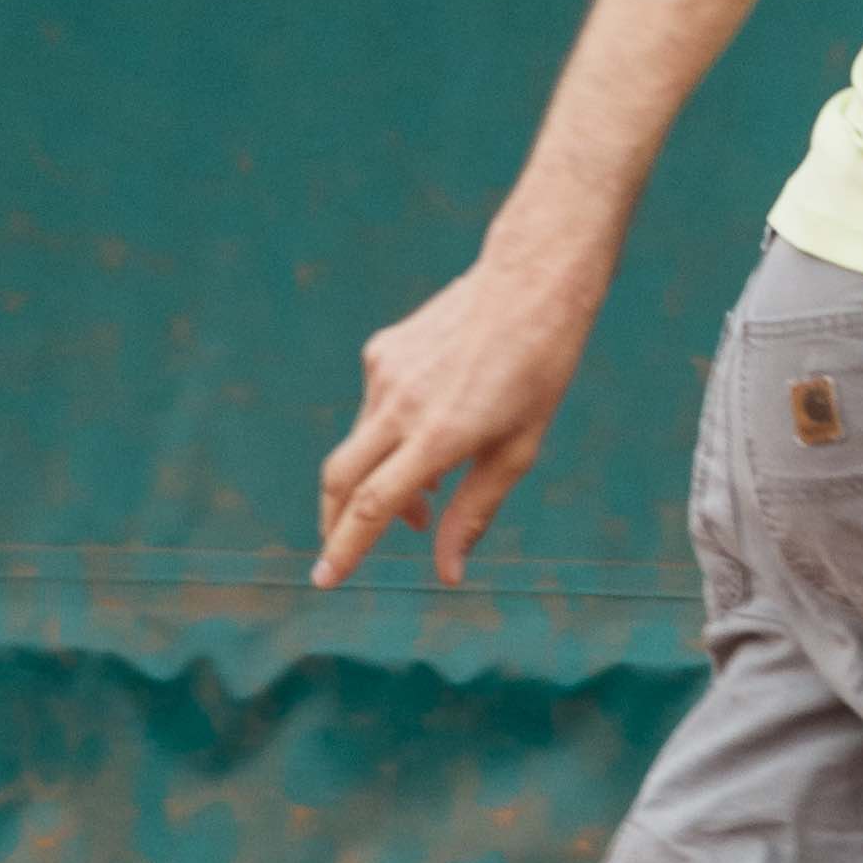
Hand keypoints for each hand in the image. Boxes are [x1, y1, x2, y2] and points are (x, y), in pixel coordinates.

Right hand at [313, 255, 595, 591]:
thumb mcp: (518, 451)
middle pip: (340, 480)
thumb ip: (474, 513)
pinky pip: (373, 407)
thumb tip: (446, 573)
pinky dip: (388, 436)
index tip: (324, 579)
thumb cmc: (538, 371)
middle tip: (343, 551)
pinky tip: (430, 428)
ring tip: (426, 493)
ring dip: (376, 480)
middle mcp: (401, 404)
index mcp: (439, 435)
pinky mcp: (380, 350)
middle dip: (334, 524)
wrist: (529, 282)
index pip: (373, 506)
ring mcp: (385, 373)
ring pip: (359, 445)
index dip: (345, 549)